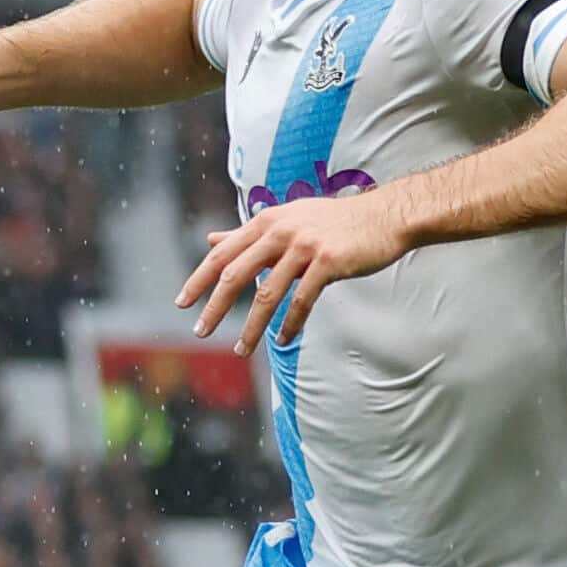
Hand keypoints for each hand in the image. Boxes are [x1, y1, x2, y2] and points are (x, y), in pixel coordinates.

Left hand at [180, 190, 416, 346]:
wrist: (384, 217)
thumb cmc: (334, 222)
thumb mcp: (286, 220)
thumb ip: (247, 234)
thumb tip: (210, 239)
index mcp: (267, 221)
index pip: (223, 253)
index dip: (200, 278)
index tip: (182, 302)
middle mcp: (281, 230)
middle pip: (237, 273)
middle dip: (216, 306)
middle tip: (201, 331)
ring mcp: (305, 245)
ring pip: (269, 293)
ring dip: (253, 326)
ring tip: (240, 349)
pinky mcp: (329, 261)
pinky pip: (303, 299)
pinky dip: (291, 323)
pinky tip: (284, 340)